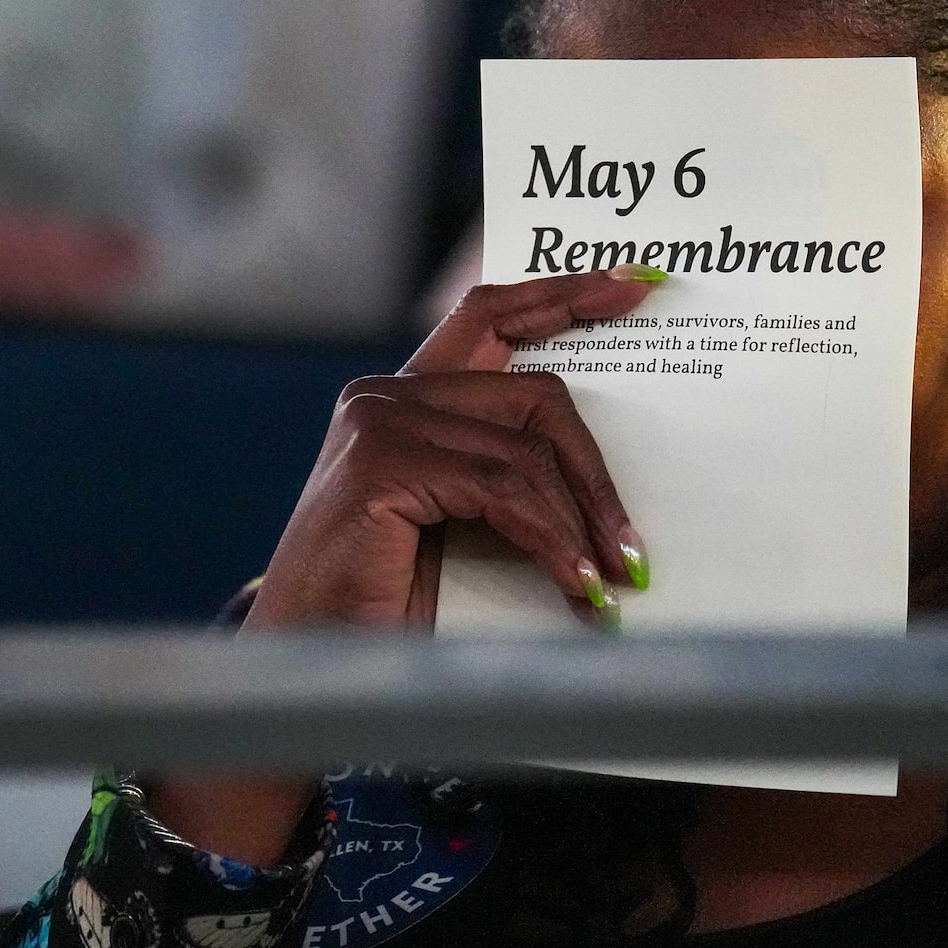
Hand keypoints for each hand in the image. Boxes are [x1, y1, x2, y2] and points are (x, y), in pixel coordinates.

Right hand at [247, 269, 658, 631]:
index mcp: (401, 401)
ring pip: (526, 449)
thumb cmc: (383, 605)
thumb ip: (505, 481)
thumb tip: (606, 491)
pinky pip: (503, 490)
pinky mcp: (381, 463)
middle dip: (595, 471)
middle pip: (533, 389)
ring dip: (580, 523)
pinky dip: (551, 543)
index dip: (563, 294)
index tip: (637, 283)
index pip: (489, 317)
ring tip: (609, 584)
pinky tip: (574, 587)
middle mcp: (384, 396)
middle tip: (633, 549)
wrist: (311, 665)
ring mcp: (379, 422)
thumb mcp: (458, 526)